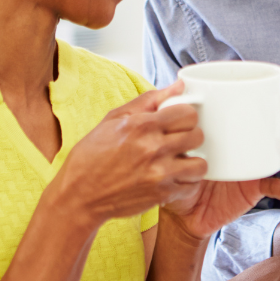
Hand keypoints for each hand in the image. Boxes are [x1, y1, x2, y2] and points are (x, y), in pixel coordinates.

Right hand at [49, 80, 206, 229]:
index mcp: (141, 125)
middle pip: (197, 136)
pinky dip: (186, 182)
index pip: (188, 114)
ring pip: (200, 164)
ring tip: (180, 161)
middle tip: (179, 141)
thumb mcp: (114, 119)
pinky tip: (174, 177)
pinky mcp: (161, 195)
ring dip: (193, 161)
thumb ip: (149, 100)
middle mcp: (153, 148)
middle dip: (191, 136)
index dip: (186, 116)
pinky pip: (191, 186)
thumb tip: (179, 85)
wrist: (79, 195)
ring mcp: (159, 174)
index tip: (179, 122)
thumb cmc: (93, 155)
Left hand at [166, 78, 279, 238]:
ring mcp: (253, 167)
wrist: (180, 209)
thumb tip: (180, 86)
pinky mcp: (253, 189)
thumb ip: (174, 115)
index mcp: (233, 130)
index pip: (255, 107)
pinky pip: (272, 188)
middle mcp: (248, 146)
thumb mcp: (174, 141)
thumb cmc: (178, 171)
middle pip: (274, 126)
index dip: (273, 95)